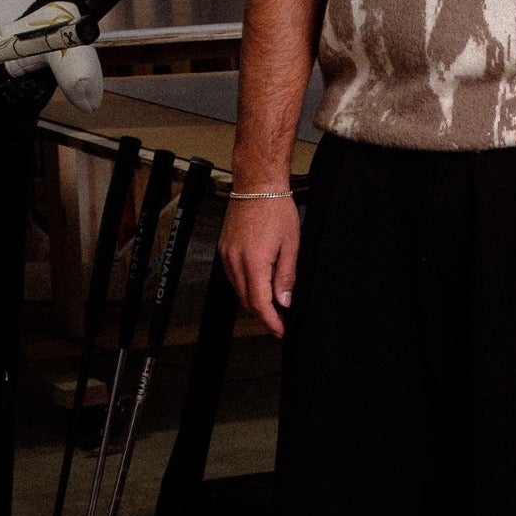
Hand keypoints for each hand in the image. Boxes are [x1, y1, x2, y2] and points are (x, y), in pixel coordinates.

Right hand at [219, 196, 299, 337]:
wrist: (257, 185)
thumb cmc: (275, 208)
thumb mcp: (291, 244)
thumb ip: (286, 276)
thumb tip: (285, 301)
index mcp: (254, 262)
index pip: (260, 303)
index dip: (271, 321)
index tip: (281, 329)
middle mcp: (235, 260)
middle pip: (247, 300)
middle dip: (264, 314)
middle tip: (280, 319)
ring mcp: (227, 254)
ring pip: (238, 290)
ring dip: (253, 300)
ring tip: (272, 304)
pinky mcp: (224, 248)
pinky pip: (232, 276)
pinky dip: (244, 285)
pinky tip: (257, 284)